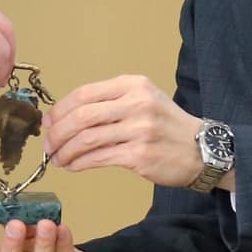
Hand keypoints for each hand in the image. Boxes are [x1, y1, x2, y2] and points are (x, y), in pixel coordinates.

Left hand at [44, 75, 205, 188]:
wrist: (202, 149)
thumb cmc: (167, 126)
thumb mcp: (144, 99)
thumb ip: (110, 103)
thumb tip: (65, 117)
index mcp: (133, 85)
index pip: (85, 93)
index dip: (60, 109)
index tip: (48, 122)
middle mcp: (136, 103)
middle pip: (82, 116)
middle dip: (57, 132)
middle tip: (48, 145)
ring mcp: (139, 129)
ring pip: (87, 139)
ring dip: (65, 151)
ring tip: (57, 159)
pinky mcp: (140, 154)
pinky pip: (99, 158)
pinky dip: (80, 163)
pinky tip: (73, 166)